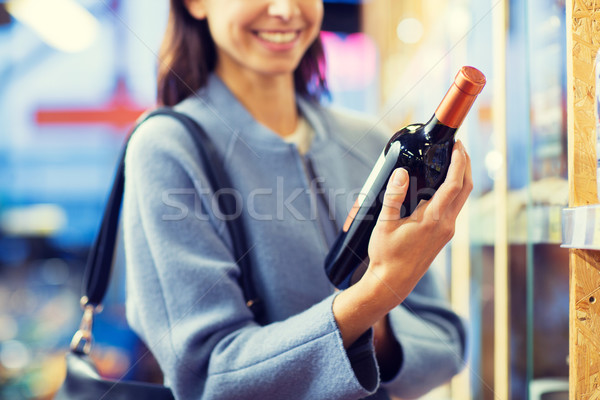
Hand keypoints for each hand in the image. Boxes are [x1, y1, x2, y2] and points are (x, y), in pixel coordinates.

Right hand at [366, 140, 472, 308]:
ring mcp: (447, 231)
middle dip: (466, 165)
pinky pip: (454, 207)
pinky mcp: (444, 235)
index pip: (454, 185)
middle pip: (465, 189)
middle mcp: (446, 225)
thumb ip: (393, 197)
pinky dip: (453, 190)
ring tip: (450, 160)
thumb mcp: (384, 224)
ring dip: (460, 177)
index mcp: (432, 220)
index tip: (457, 146)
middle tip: (458, 147)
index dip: (459, 162)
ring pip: (462, 198)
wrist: (393, 282)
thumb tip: (402, 173)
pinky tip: (441, 184)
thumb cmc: (386, 256)